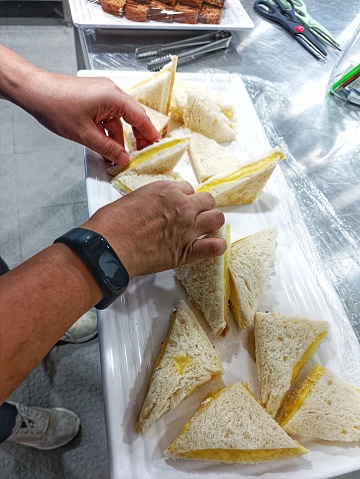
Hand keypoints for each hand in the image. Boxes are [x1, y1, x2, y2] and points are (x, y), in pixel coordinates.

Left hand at [26, 71, 160, 164]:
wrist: (35, 91)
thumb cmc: (56, 105)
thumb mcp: (85, 135)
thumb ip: (107, 149)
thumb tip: (122, 158)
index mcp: (113, 97)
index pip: (140, 118)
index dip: (150, 134)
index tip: (156, 146)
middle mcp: (111, 92)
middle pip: (133, 117)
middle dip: (137, 137)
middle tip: (142, 153)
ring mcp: (102, 94)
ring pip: (119, 119)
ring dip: (119, 137)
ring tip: (119, 155)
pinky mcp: (94, 98)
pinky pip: (108, 116)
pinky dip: (109, 131)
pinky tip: (106, 145)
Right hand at [83, 181, 225, 278]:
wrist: (110, 247)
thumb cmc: (113, 224)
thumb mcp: (132, 199)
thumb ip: (150, 200)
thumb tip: (152, 207)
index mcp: (166, 190)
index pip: (187, 189)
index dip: (184, 197)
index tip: (179, 204)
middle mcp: (182, 207)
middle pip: (207, 200)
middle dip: (201, 206)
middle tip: (194, 214)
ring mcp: (188, 229)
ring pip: (217, 218)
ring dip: (212, 221)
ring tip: (206, 227)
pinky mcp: (187, 251)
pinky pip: (215, 247)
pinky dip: (217, 246)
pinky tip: (212, 245)